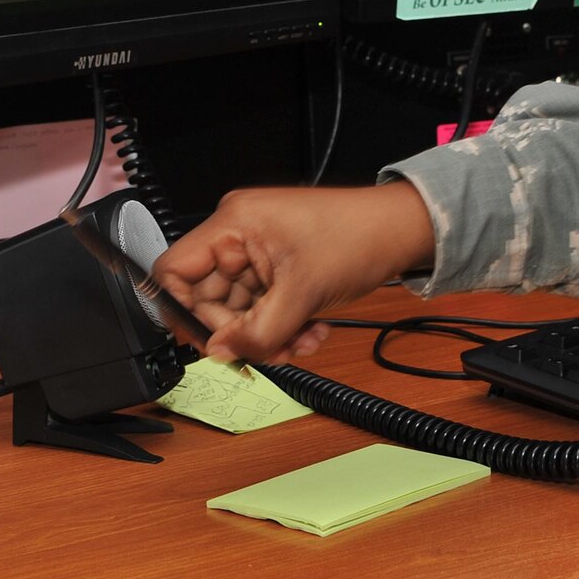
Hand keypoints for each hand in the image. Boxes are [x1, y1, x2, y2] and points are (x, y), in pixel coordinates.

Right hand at [150, 181, 435, 364]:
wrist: (403, 231)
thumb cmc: (359, 237)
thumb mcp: (303, 294)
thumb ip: (257, 331)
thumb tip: (220, 354)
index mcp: (233, 224)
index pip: (175, 270)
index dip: (183, 311)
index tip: (211, 342)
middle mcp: (239, 235)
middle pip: (208, 298)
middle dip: (239, 331)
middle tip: (268, 350)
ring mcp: (258, 253)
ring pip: (238, 310)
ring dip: (266, 334)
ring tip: (300, 341)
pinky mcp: (278, 269)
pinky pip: (262, 307)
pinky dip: (282, 326)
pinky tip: (311, 331)